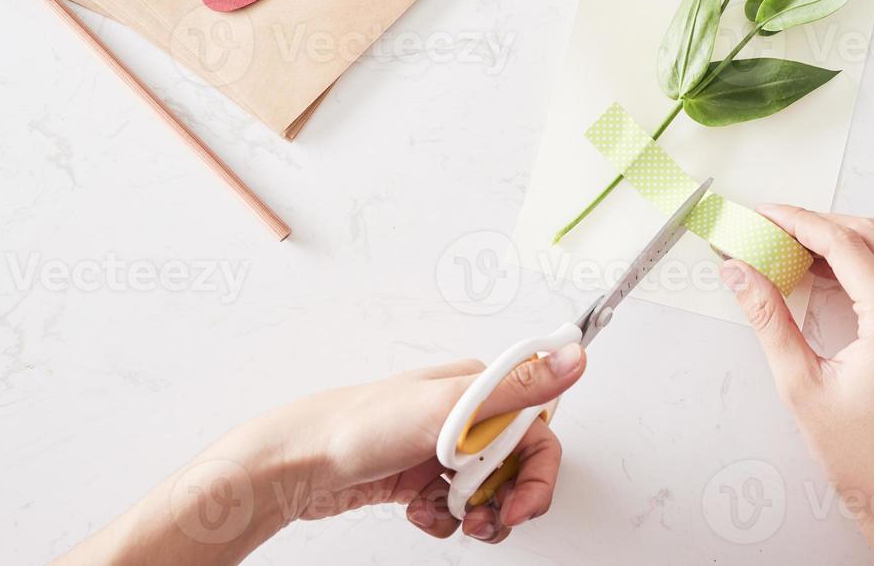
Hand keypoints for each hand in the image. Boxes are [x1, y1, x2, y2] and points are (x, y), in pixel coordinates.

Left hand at [273, 346, 586, 541]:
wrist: (300, 463)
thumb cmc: (364, 424)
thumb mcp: (451, 406)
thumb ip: (519, 387)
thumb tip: (574, 355)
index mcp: (478, 389)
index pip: (537, 430)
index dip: (537, 472)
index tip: (522, 502)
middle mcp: (463, 416)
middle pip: (515, 467)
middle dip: (504, 500)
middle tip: (482, 518)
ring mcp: (441, 449)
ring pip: (486, 493)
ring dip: (473, 515)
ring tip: (445, 516)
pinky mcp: (420, 478)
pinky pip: (452, 509)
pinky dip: (440, 519)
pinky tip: (417, 511)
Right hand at [720, 206, 873, 565]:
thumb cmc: (863, 459)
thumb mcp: (801, 385)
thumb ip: (769, 318)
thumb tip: (741, 273)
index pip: (844, 245)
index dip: (799, 221)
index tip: (766, 215)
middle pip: (873, 236)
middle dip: (820, 223)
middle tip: (776, 229)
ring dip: (845, 242)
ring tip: (796, 251)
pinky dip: (868, 265)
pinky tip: (832, 278)